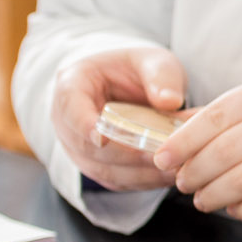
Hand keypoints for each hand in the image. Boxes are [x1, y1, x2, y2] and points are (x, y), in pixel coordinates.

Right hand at [51, 46, 188, 191]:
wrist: (131, 85)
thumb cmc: (138, 69)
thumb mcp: (153, 61)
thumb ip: (161, 76)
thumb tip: (170, 101)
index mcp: (73, 86)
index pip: (70, 109)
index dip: (83, 126)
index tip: (103, 139)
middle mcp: (67, 121)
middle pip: (86, 147)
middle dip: (125, 155)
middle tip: (160, 156)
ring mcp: (79, 147)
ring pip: (101, 169)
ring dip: (137, 173)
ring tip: (173, 169)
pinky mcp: (98, 166)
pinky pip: (115, 180)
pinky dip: (142, 181)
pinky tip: (169, 176)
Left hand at [153, 80, 241, 220]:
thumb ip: (216, 117)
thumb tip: (166, 135)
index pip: (216, 117)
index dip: (183, 142)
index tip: (162, 159)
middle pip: (226, 153)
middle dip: (195, 173)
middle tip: (183, 183)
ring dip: (214, 195)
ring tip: (202, 199)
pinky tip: (234, 207)